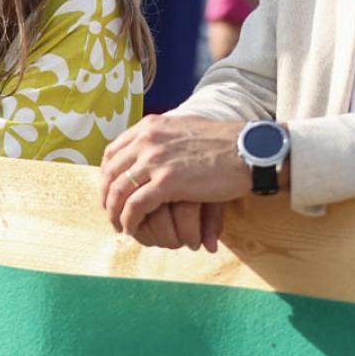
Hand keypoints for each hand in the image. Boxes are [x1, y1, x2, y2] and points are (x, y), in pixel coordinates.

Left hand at [100, 115, 251, 244]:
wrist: (248, 149)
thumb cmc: (224, 143)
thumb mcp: (184, 131)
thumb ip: (163, 141)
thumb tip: (152, 159)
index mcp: (149, 127)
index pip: (112, 152)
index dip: (106, 174)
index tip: (108, 190)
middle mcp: (146, 140)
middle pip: (111, 172)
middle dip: (106, 195)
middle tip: (109, 211)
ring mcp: (155, 160)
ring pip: (119, 190)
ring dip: (114, 211)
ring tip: (118, 225)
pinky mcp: (167, 182)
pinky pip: (136, 205)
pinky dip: (129, 219)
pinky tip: (131, 228)